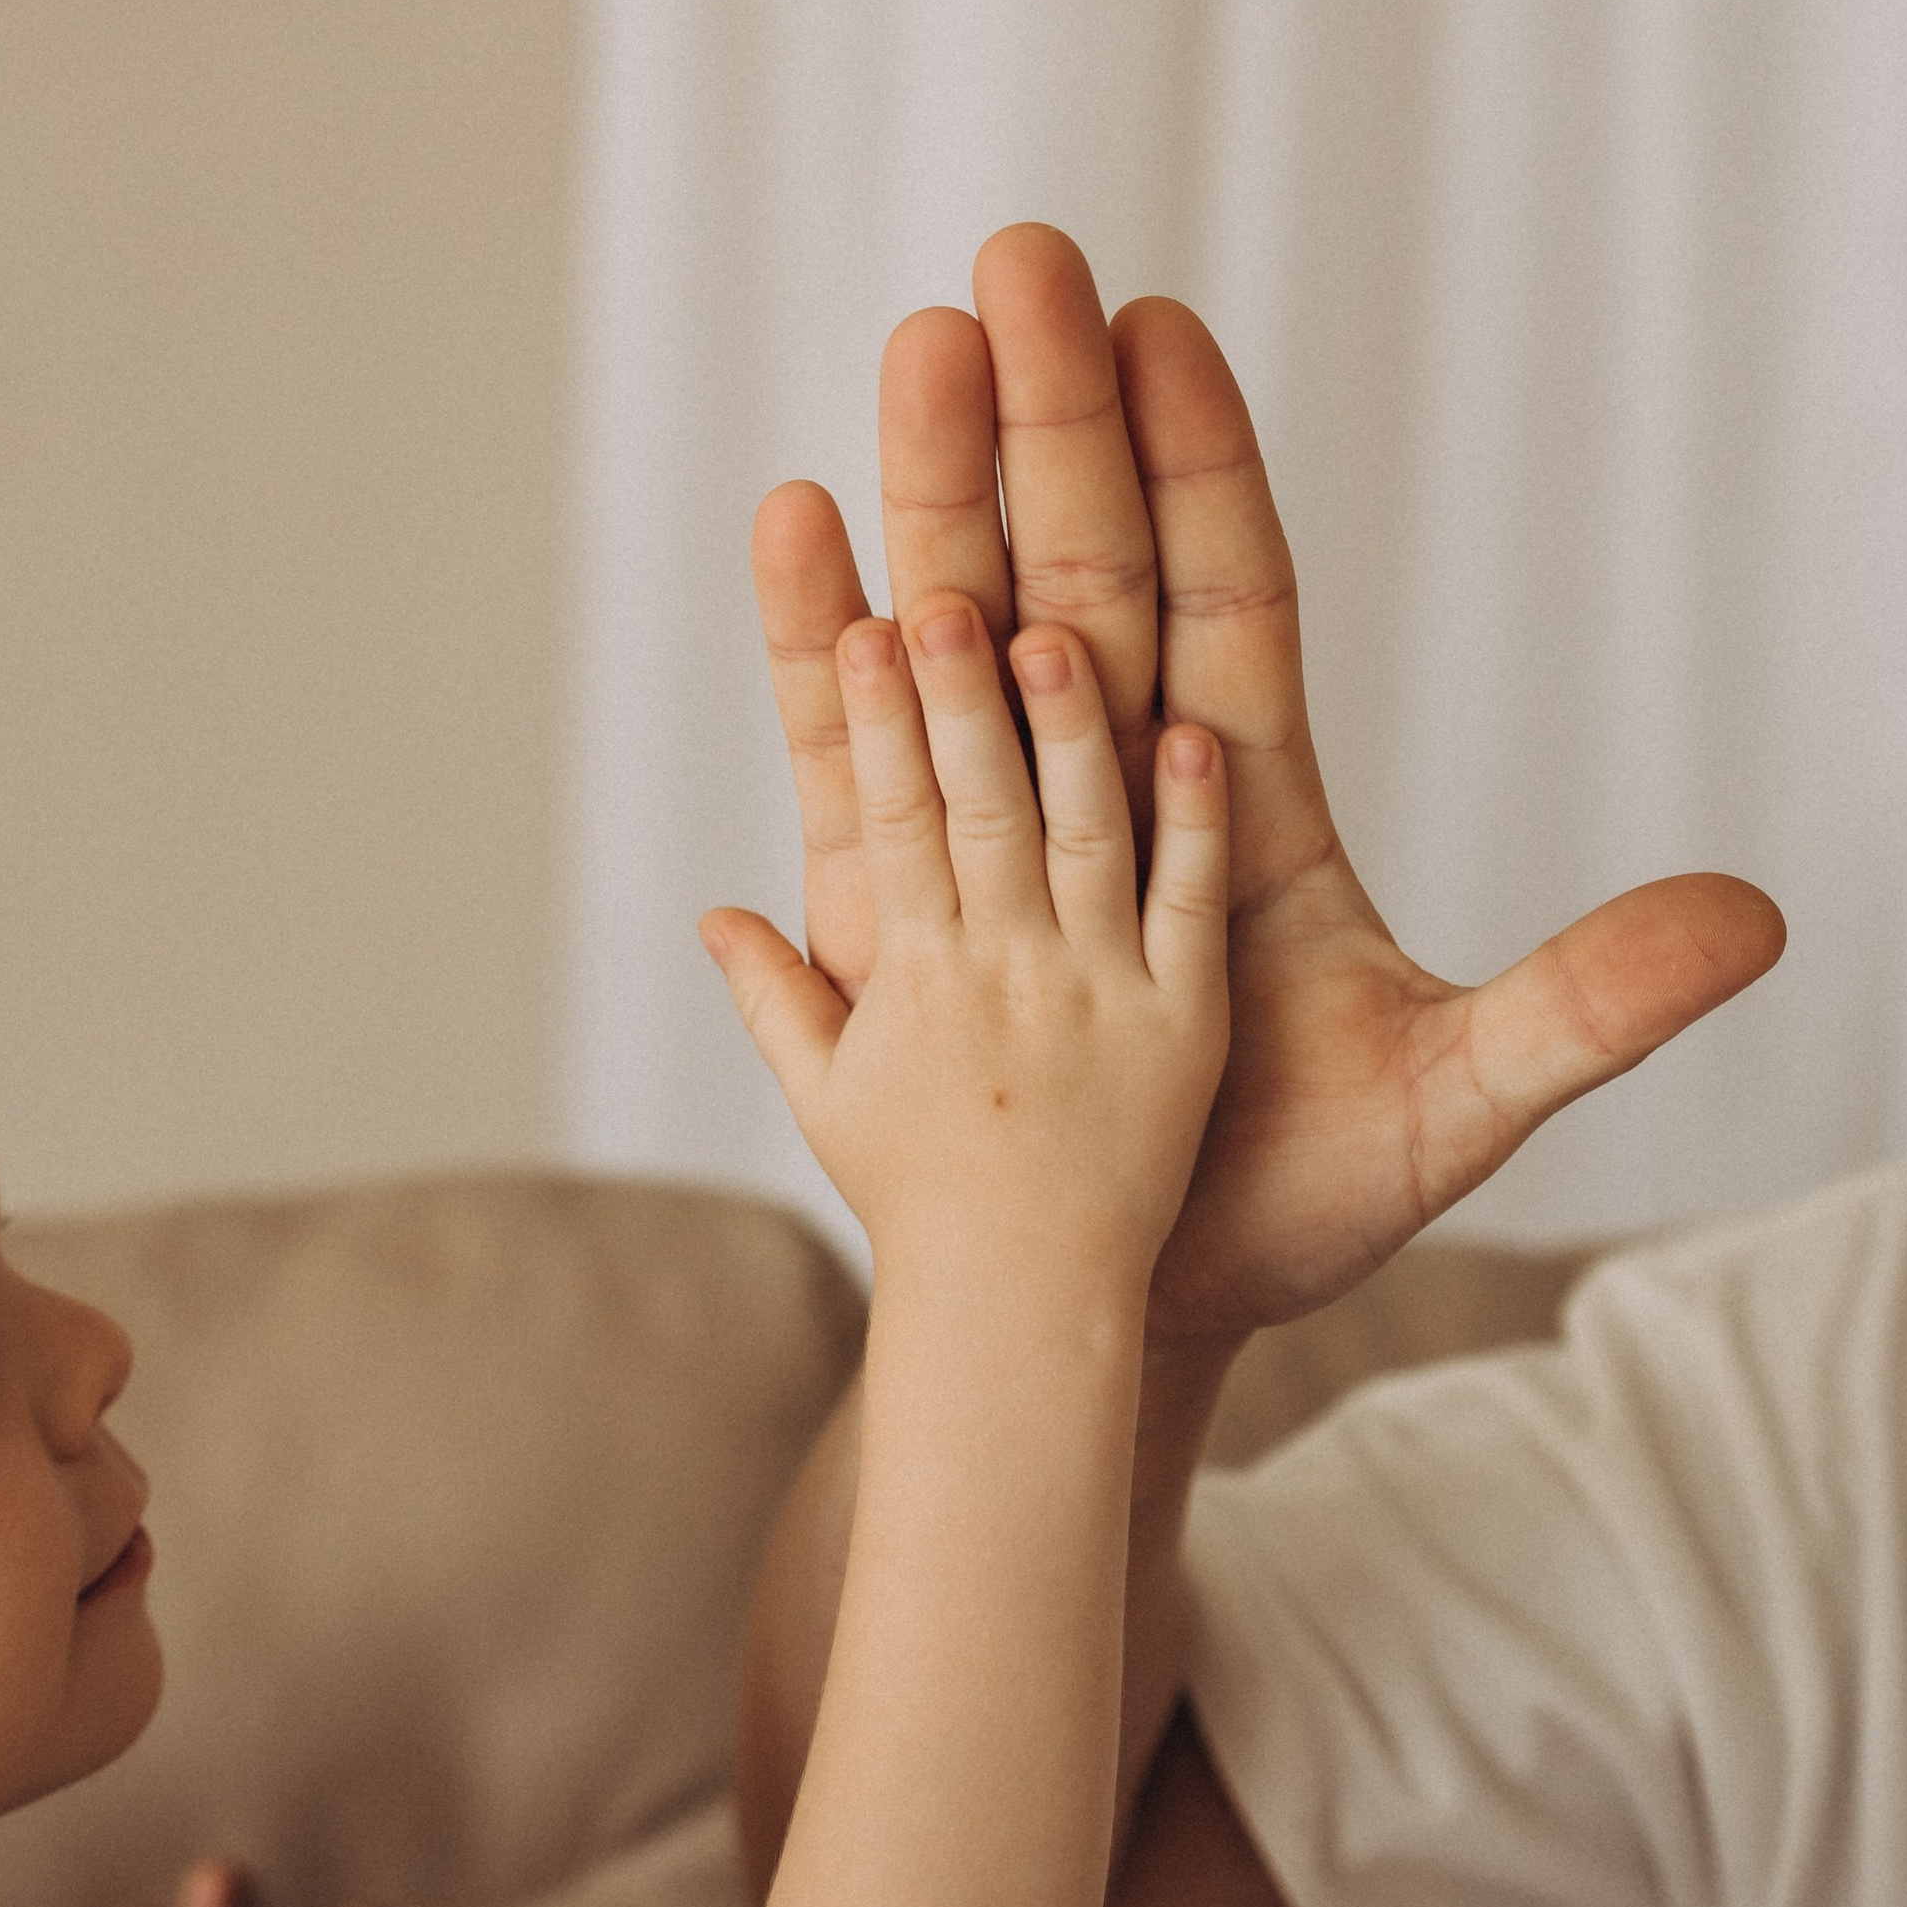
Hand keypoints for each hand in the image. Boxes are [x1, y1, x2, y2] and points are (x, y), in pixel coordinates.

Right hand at [703, 594, 1228, 1283]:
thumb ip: (776, 997)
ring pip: (1080, 837)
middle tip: (941, 597)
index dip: (875, 723)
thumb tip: (714, 916)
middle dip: (955, 700)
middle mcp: (1002, 970)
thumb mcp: (826, 1095)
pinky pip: (1188, 909)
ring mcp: (1095, 991)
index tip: (859, 629)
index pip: (890, 820)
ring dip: (1067, 733)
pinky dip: (1192, 825)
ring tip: (1053, 634)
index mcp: (914, 976)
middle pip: (976, 808)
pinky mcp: (1180, 1023)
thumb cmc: (919, 1203)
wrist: (1017, 1309)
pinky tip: (1191, 739)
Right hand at [753, 225, 1785, 1357]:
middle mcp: (1114, 770)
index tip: (1160, 326)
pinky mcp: (898, 875)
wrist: (1131, 1293)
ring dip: (938, 483)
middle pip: (1088, 557)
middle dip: (1054, 413)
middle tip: (1020, 262)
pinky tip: (797, 518)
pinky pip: (854, 733)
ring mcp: (999, 809)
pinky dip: (821, 631)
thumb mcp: (1461, 1101)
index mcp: (1244, 795)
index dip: (1198, 462)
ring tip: (914, 340)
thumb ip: (1589, 1002)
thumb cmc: (1299, 1197)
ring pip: (965, 610)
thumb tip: (1764, 920)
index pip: (1228, 590)